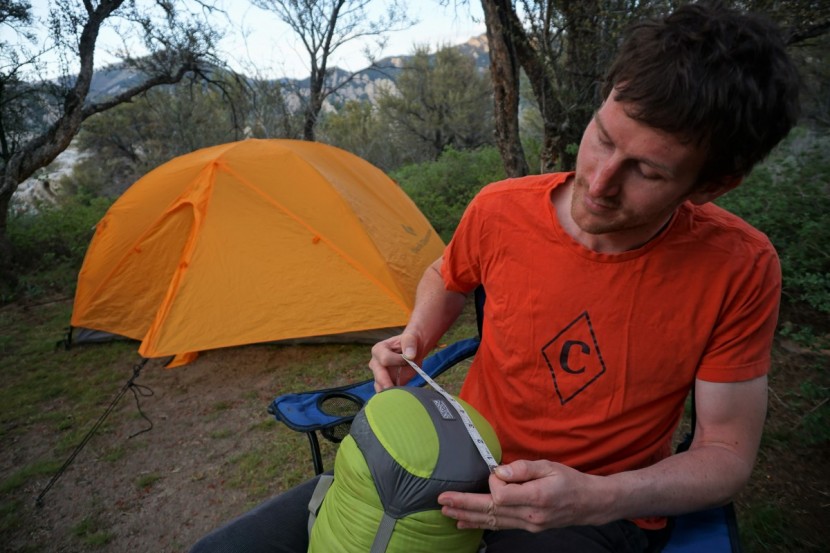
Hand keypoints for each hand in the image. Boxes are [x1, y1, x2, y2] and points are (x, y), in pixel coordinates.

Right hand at [368, 332, 420, 392]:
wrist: (413, 350)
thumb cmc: (409, 342)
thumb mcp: (410, 337)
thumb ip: (409, 343)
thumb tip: (410, 356)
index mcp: (379, 350)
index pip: (385, 359)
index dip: (398, 361)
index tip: (409, 360)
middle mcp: (376, 364)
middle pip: (378, 375)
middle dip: (387, 383)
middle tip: (396, 391)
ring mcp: (379, 375)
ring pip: (380, 387)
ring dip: (389, 393)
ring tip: (398, 398)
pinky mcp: (386, 384)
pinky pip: (386, 393)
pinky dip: (393, 397)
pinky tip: (399, 400)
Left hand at [437, 460, 603, 531]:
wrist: (589, 503)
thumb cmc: (570, 480)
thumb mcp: (549, 466)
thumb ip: (523, 468)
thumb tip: (499, 471)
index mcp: (537, 497)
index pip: (502, 495)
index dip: (493, 482)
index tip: (497, 471)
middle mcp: (531, 516)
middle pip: (491, 511)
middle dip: (464, 506)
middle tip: (442, 501)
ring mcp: (529, 525)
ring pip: (493, 521)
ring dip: (468, 517)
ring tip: (447, 512)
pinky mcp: (527, 528)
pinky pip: (500, 526)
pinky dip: (481, 524)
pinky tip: (465, 523)